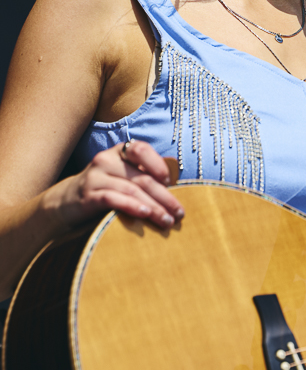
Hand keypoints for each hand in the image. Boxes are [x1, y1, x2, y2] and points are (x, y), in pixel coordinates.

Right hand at [49, 140, 183, 230]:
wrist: (62, 204)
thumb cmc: (102, 190)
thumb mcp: (120, 177)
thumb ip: (140, 176)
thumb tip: (174, 189)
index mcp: (117, 152)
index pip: (141, 149)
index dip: (158, 165)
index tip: (170, 183)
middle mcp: (105, 160)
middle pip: (142, 177)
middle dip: (164, 196)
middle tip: (179, 213)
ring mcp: (95, 178)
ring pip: (131, 190)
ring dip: (153, 207)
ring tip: (167, 220)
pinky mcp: (88, 196)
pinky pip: (113, 199)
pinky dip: (131, 206)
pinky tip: (145, 214)